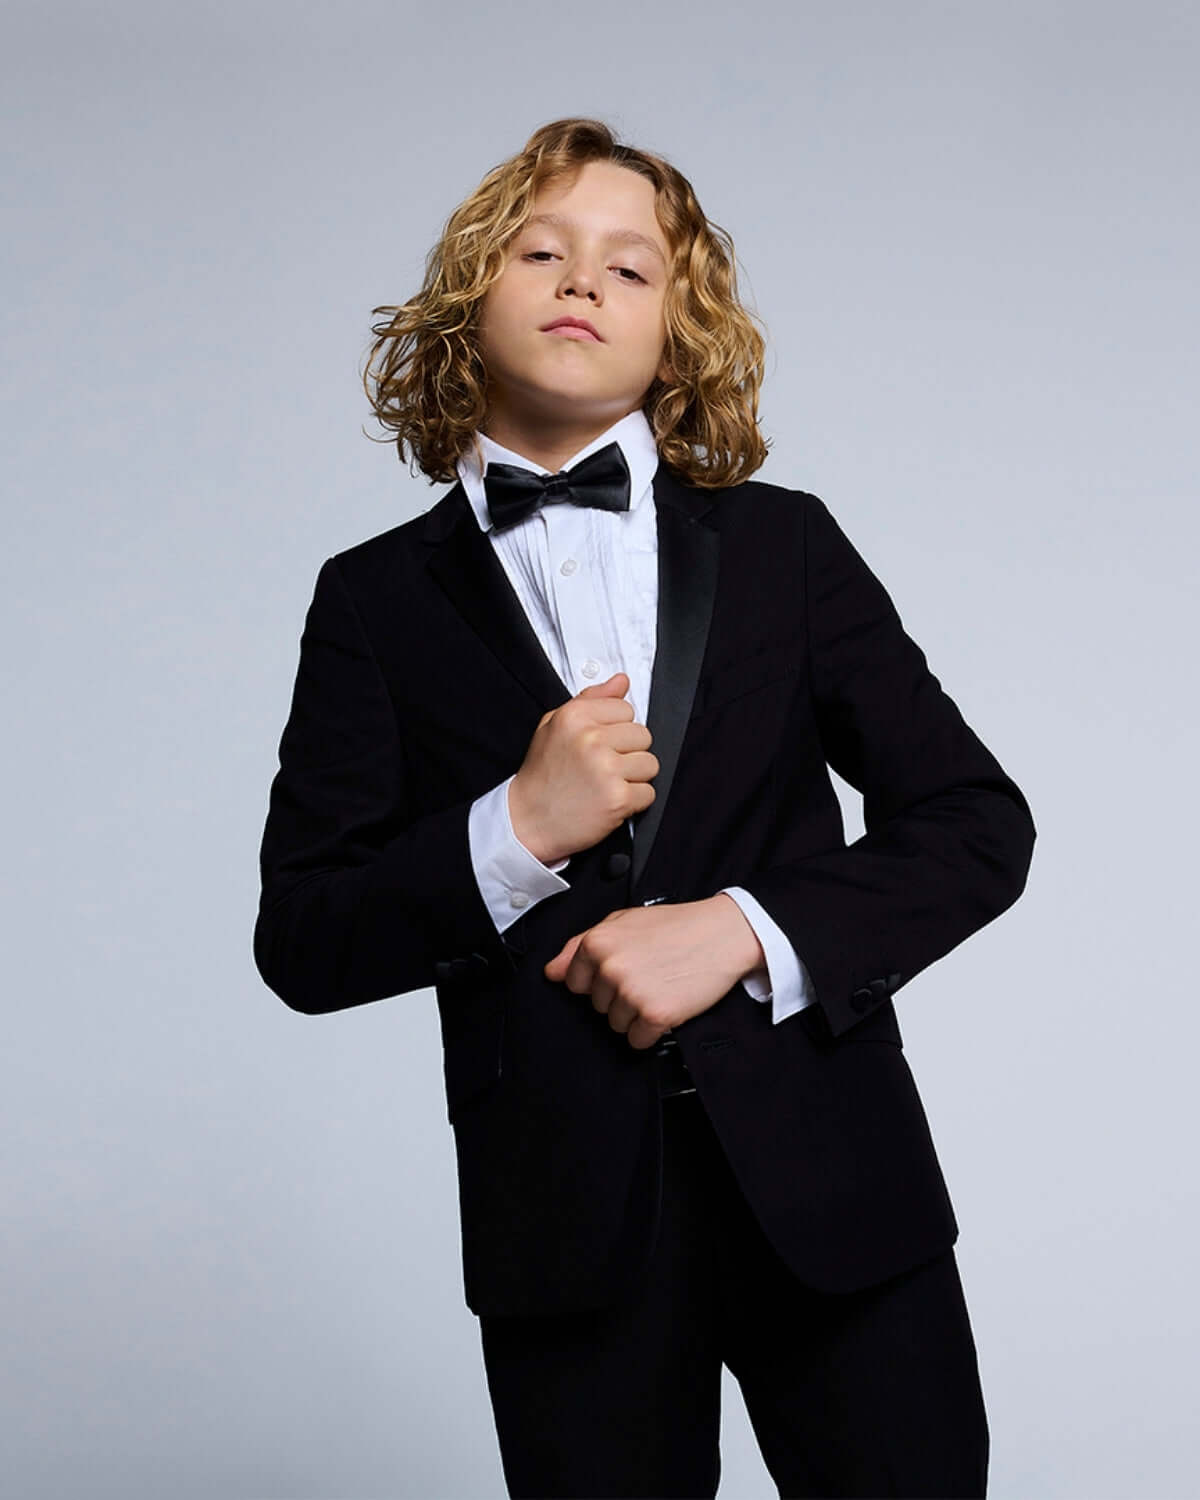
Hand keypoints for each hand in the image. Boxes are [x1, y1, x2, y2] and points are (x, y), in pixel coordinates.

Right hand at [509, 672, 658, 864]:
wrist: (526, 822)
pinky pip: (649, 793)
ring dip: (634, 778)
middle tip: (603, 768)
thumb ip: (590, 700)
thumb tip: (621, 682)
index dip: (615, 730)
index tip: (600, 745)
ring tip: (607, 784)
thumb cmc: (542, 776)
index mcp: (575, 716)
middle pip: (643, 735)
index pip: (626, 709)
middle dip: (628, 753)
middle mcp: (591, 739)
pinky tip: (609, 801)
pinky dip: (634, 802)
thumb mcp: (554, 726)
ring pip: (650, 764)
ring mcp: (606, 769)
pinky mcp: (617, 798)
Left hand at [543, 894, 765, 1050]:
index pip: (574, 983)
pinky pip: (637, 1040)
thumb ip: (581, 945)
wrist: (723, 933)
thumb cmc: (676, 927)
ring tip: (659, 987)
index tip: (623, 970)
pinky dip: (652, 1030)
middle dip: (619, 996)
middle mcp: (610, 967)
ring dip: (636, 1014)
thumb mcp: (623, 922)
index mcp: (597, 943)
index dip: (599, 980)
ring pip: (615, 1025)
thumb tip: (552, 971)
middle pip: (597, 1006)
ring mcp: (631, 992)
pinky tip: (667, 1004)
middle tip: (648, 974)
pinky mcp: (654, 1014)